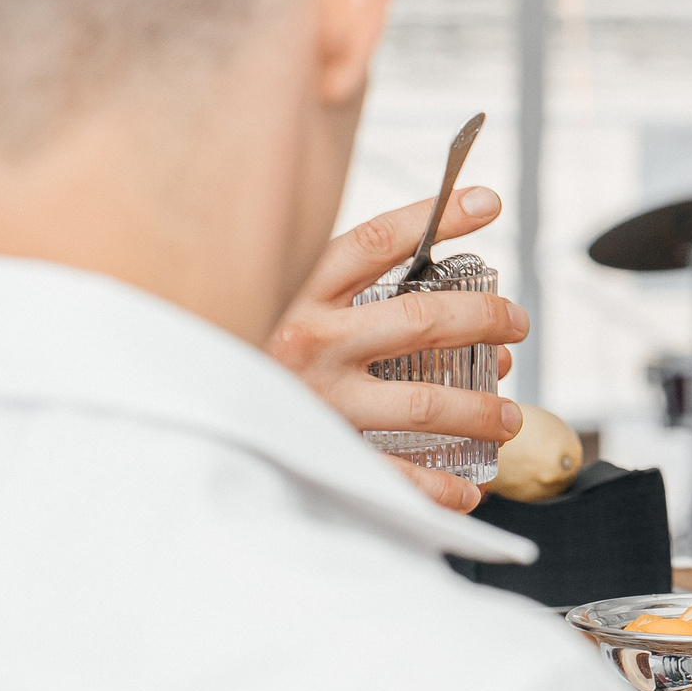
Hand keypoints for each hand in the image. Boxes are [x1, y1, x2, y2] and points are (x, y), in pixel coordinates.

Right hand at [268, 187, 527, 511]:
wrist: (175, 405)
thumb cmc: (247, 339)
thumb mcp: (278, 296)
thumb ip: (337, 280)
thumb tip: (430, 270)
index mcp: (299, 292)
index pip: (377, 242)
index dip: (437, 217)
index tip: (486, 201)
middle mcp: (309, 341)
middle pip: (421, 321)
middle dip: (485, 318)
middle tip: (517, 322)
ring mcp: (318, 399)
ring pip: (423, 402)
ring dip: (480, 409)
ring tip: (510, 415)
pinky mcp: (319, 449)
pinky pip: (393, 474)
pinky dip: (439, 487)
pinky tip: (470, 489)